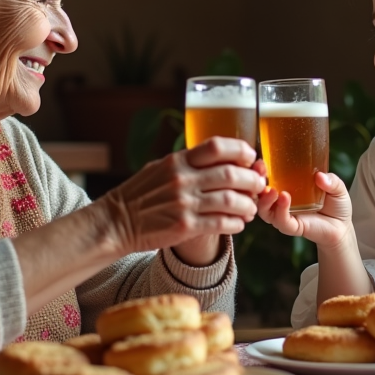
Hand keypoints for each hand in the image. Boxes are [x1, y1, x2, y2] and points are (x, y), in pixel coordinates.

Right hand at [102, 137, 264, 255]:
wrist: (115, 223)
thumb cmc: (138, 195)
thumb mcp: (159, 168)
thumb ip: (186, 162)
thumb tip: (218, 156)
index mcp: (177, 161)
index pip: (217, 146)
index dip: (240, 150)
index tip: (250, 157)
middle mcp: (182, 179)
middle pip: (231, 174)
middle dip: (252, 180)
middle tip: (259, 185)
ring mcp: (184, 204)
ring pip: (231, 200)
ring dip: (247, 205)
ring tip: (250, 208)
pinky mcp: (185, 227)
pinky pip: (221, 223)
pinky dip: (236, 223)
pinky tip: (238, 224)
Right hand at [257, 172, 352, 249]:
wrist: (342, 227)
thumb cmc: (335, 205)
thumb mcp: (337, 187)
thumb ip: (331, 180)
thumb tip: (319, 176)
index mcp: (288, 188)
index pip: (269, 178)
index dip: (260, 171)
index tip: (260, 162)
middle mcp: (282, 202)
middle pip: (260, 194)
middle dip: (255, 184)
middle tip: (260, 172)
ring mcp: (285, 215)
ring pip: (264, 210)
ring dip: (265, 200)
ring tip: (272, 190)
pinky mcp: (292, 227)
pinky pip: (281, 220)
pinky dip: (280, 210)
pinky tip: (285, 199)